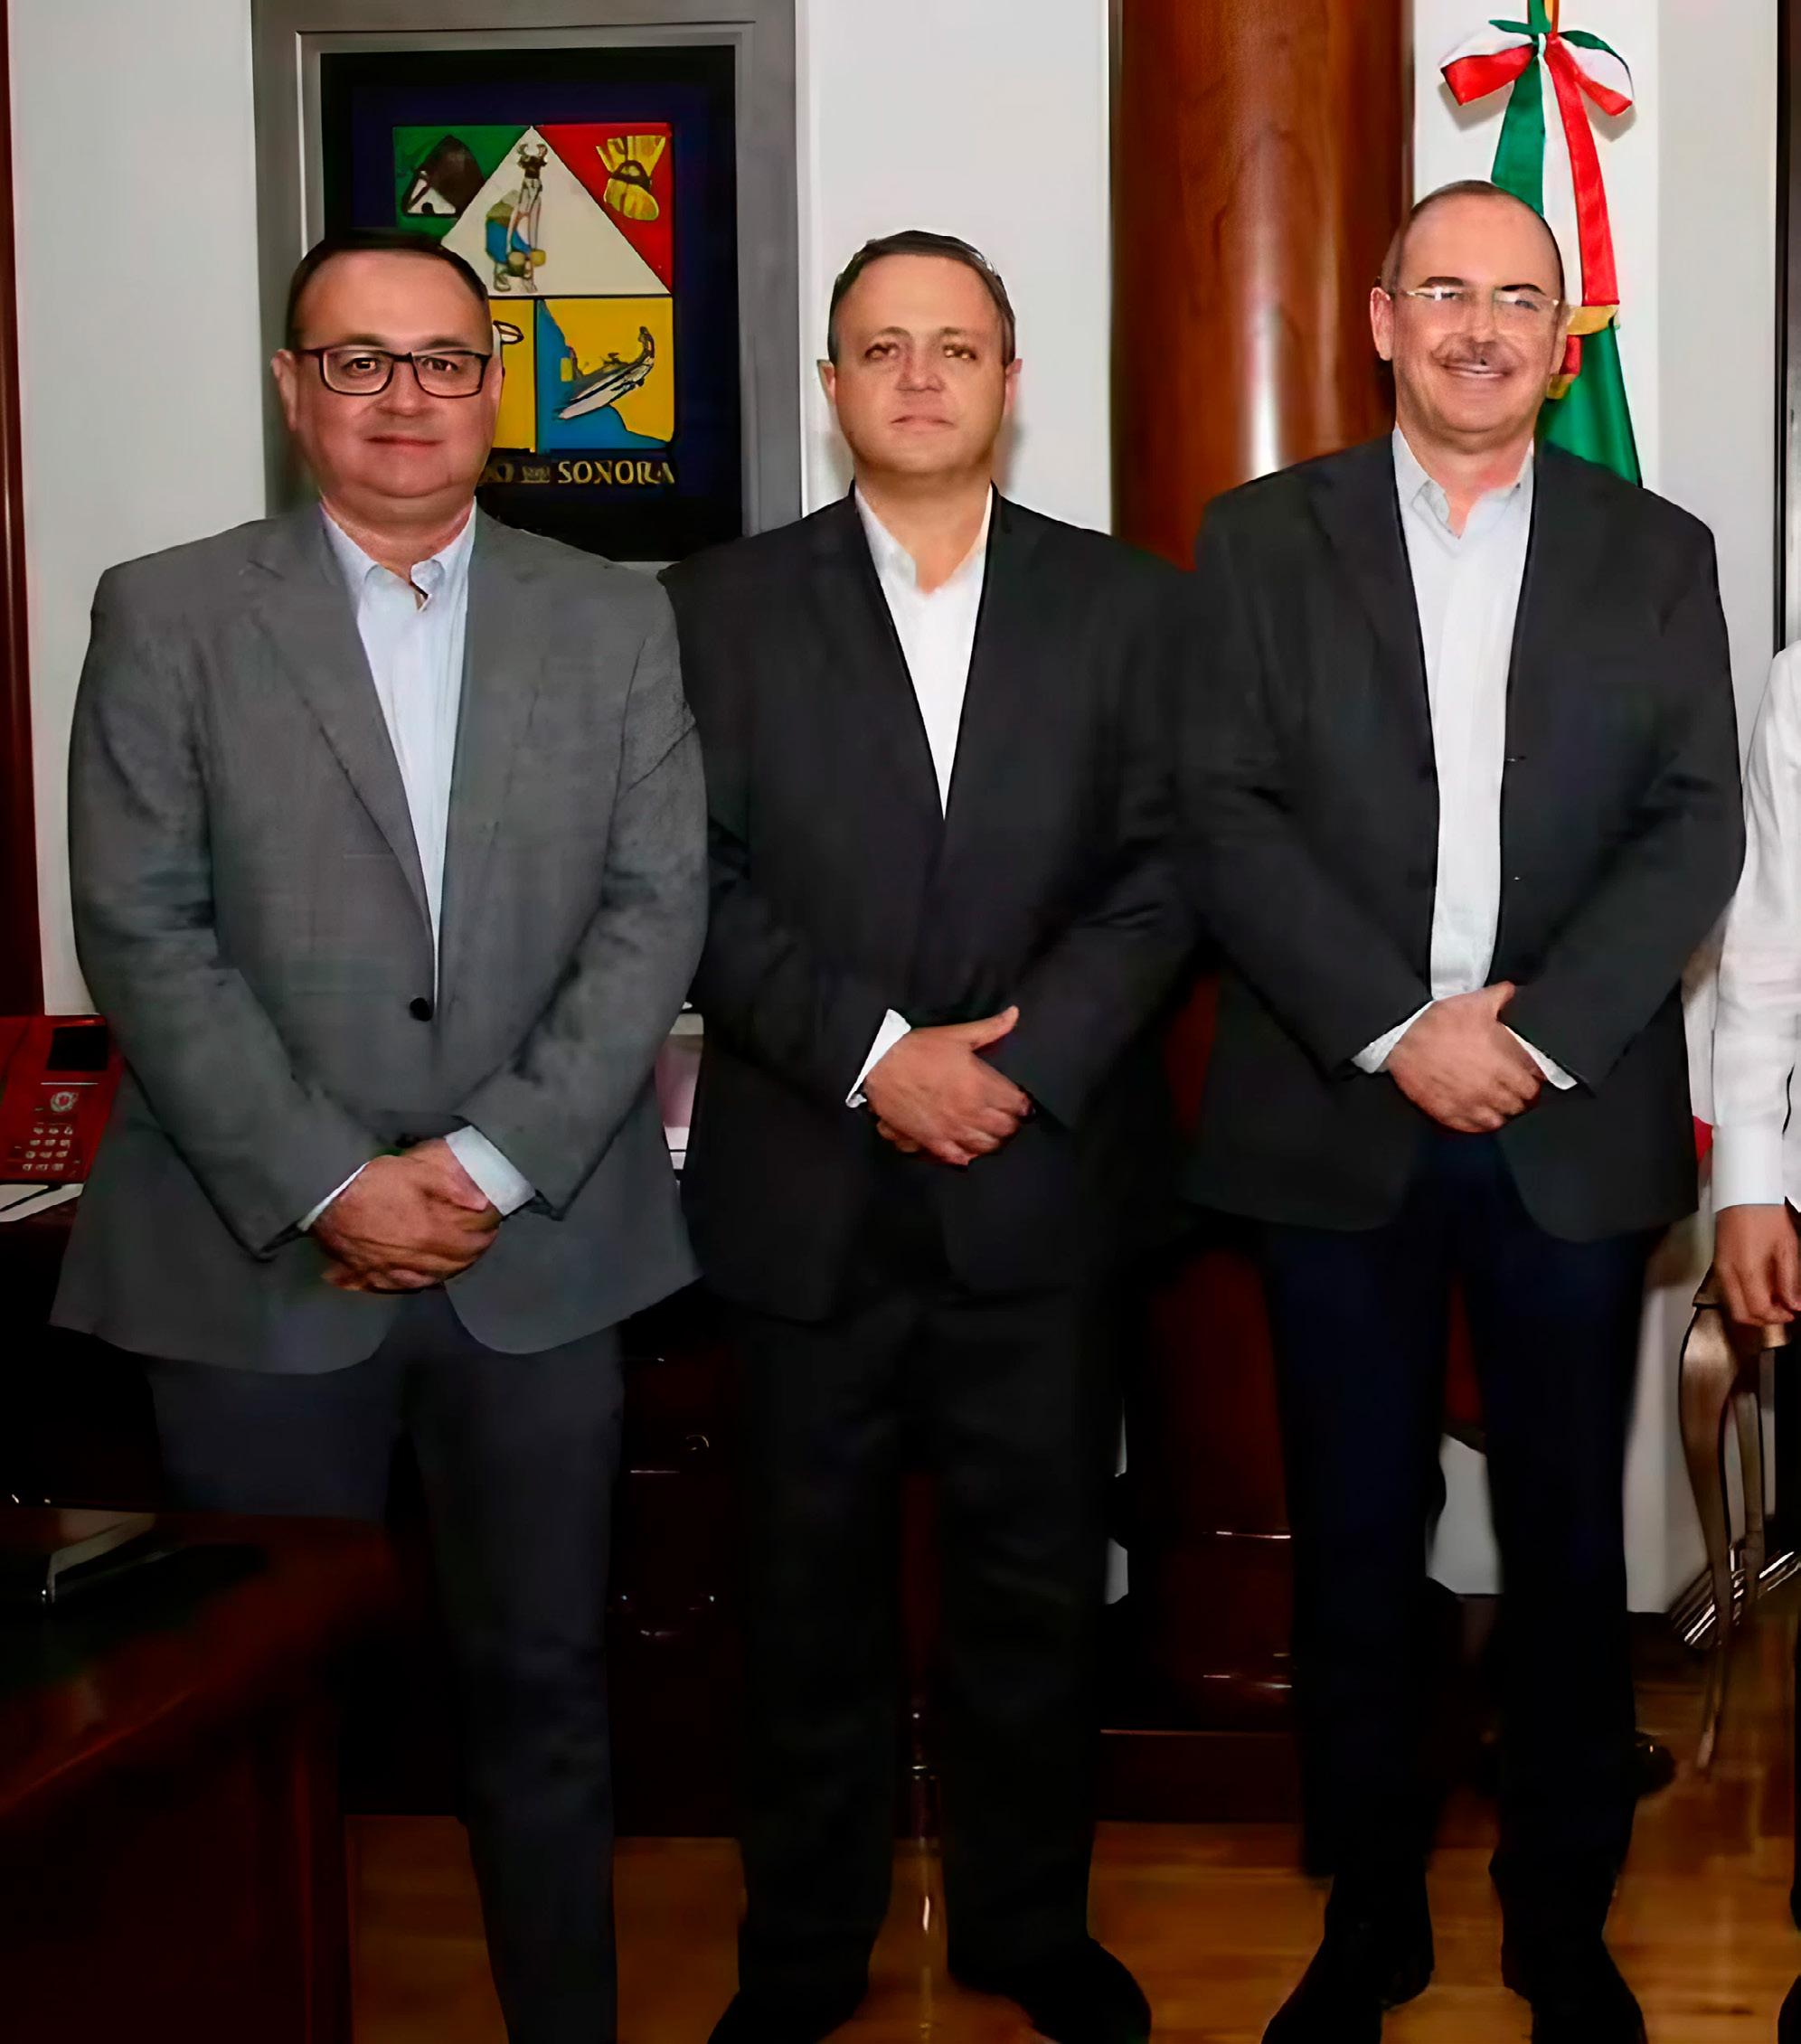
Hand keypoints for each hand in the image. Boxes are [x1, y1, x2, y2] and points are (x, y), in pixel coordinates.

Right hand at [314, 1141, 498, 1292]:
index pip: (466, 1247)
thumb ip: (451, 1187)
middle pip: (448, 1268)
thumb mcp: (417, 1172)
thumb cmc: (371, 1180)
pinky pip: (390, 1286)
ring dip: (441, 1273)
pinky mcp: (362, 1272)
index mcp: (426, 1235)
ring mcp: (384, 1270)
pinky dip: (405, 1283)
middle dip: (468, 1258)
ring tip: (452, 1262)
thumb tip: (480, 1202)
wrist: (324, 1193)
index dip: (483, 1239)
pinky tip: (412, 1278)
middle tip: (476, 1246)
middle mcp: (409, 1260)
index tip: (490, 1231)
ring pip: (422, 1281)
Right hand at [862, 1007, 1030, 1166]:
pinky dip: (968, 1155)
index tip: (1022, 1102)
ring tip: (992, 1132)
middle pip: (1007, 1129)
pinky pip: (960, 1158)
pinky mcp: (933, 1142)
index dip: (1023, 1104)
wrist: (879, 1065)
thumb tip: (1013, 1015)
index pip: (1018, 1105)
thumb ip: (991, 1028)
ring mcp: (952, 1130)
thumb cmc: (917, 1049)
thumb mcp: (957, 1035)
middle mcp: (971, 1112)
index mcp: (981, 1085)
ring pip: (988, 1147)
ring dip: (994, 1140)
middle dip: (1013, 1123)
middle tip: (1009, 1116)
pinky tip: (968, 1148)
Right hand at [1384, 983, 1542, 1132]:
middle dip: (1520, 1097)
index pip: (1533, 1085)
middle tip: (1515, 1089)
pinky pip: (1474, 1128)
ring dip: (1501, 1111)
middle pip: (1519, 1105)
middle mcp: (1490, 1089)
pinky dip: (1480, 1123)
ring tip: (1498, 1102)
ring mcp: (1469, 1104)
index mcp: (1503, 1064)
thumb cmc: (1437, 1023)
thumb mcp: (1474, 1003)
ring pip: (1499, 1120)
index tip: (1530, 1076)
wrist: (1400, 1039)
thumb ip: (1501, 997)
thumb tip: (1515, 992)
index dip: (1533, 1080)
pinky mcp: (1449, 1114)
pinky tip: (1479, 1113)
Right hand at [1715, 1204, 1800, 1327]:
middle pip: (1741, 1314)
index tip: (1792, 1312)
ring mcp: (1721, 1269)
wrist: (1743, 1194)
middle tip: (1783, 1312)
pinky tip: (1761, 1287)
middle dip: (1763, 1319)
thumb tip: (1794, 1304)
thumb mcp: (1787, 1248)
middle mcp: (1729, 1273)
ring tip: (1774, 1299)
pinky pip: (1729, 1291)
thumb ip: (1790, 1281)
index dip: (1778, 1317)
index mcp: (1747, 1270)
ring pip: (1733, 1305)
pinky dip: (1745, 1298)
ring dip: (1754, 1309)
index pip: (1759, 1309)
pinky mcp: (1719, 1264)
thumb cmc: (1763, 1214)